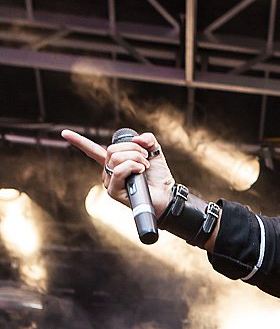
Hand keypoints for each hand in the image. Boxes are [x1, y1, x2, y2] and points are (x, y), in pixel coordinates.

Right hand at [61, 129, 175, 217]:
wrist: (167, 196)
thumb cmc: (158, 177)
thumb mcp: (154, 153)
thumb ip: (147, 140)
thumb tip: (138, 138)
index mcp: (114, 163)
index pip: (93, 151)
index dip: (79, 141)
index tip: (64, 133)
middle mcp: (108, 172)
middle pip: (112, 150)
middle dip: (133, 148)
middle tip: (146, 158)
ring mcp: (109, 182)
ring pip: (116, 158)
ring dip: (136, 158)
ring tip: (145, 167)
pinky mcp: (113, 191)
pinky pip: (119, 170)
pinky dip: (133, 166)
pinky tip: (141, 171)